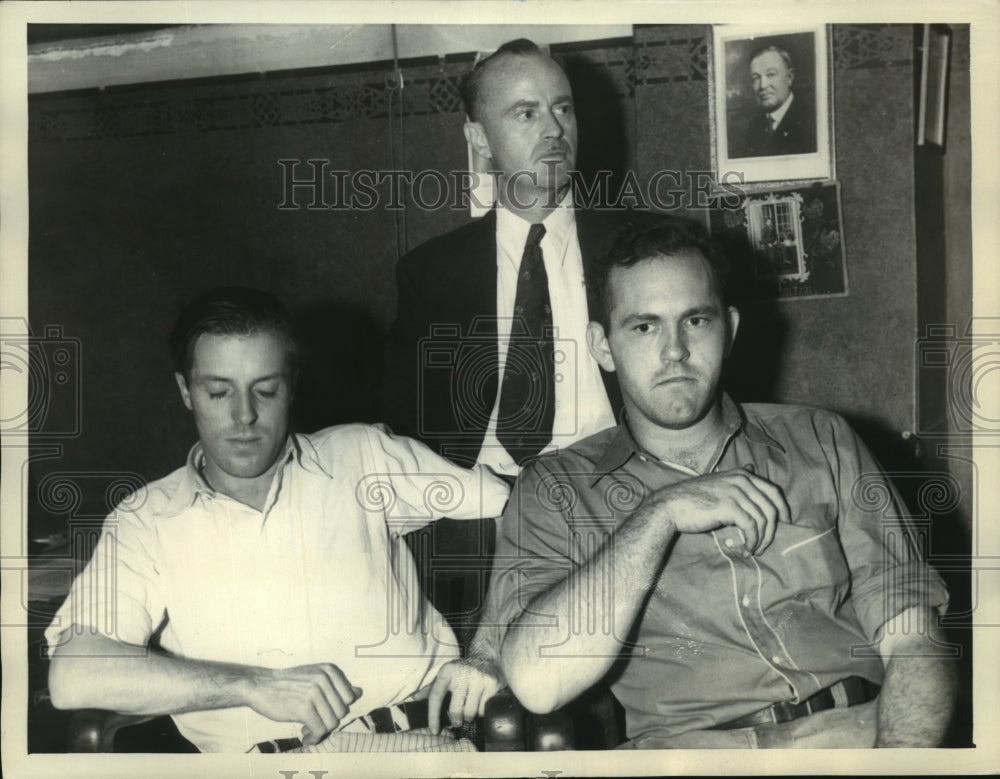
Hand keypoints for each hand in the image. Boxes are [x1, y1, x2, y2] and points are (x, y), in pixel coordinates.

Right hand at [246, 663, 361, 745]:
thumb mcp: (314, 675)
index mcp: (329, 670)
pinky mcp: (304, 708)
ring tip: (308, 728)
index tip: (324, 711)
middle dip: (329, 720)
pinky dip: (314, 738)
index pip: (350, 696)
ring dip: (320, 731)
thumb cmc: (288, 683)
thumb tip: (359, 692)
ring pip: (332, 723)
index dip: (338, 708)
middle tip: (314, 722)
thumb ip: (336, 684)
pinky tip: (305, 736)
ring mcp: (314, 693)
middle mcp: (324, 679)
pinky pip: (319, 730)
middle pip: (342, 711)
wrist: (260, 686)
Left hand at [424, 657, 503, 734]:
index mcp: (447, 671)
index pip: (436, 696)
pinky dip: (481, 711)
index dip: (433, 716)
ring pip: (471, 712)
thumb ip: (431, 687)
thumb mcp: (446, 674)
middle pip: (456, 710)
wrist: (486, 656)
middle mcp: (463, 674)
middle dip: (456, 719)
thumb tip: (414, 698)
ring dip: (470, 716)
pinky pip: (484, 710)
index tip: (434, 731)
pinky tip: (481, 701)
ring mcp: (479, 678)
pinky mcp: (492, 684)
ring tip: (470, 707)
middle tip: (458, 719)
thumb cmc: (462, 670)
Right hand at [654, 466, 786, 554]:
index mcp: (742, 475)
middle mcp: (742, 481)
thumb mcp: (719, 482)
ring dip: (761, 540)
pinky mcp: (730, 507)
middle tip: (765, 544)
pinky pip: (751, 528)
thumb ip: (737, 478)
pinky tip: (746, 549)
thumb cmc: (694, 498)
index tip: (785, 524)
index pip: (773, 491)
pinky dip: (752, 541)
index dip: (783, 509)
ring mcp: (736, 493)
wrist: (672, 505)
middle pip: (771, 508)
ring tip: (753, 550)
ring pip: (762, 520)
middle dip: (773, 530)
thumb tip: (752, 467)